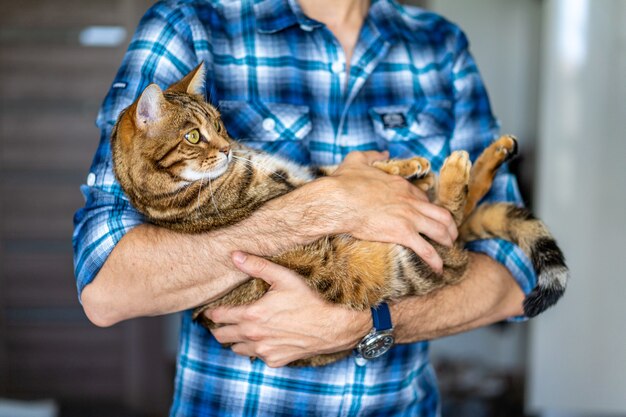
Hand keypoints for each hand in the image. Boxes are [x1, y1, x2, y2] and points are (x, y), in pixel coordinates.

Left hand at [205, 252, 370, 367]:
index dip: (213, 311)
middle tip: (222, 320)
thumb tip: (234, 255)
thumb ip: (257, 266)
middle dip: (218, 328)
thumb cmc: (308, 300)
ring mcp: (263, 351)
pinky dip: (256, 349)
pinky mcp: (274, 361)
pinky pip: (257, 356)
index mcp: (251, 315)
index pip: (219, 316)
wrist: (331, 327)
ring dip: (235, 340)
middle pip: (221, 336)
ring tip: (242, 329)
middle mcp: (253, 336)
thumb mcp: (284, 277)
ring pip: (236, 349)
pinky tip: (264, 338)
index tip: (212, 309)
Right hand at [320, 151, 456, 272]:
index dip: (429, 209)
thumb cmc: (343, 182)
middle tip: (451, 236)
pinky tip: (438, 269)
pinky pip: (426, 249)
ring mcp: (409, 217)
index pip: (424, 198)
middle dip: (450, 227)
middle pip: (441, 214)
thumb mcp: (358, 160)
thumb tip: (383, 152)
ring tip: (449, 251)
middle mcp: (410, 201)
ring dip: (448, 242)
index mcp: (402, 186)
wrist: (337, 201)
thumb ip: (373, 155)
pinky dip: (436, 260)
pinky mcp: (402, 233)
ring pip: (440, 231)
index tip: (428, 217)